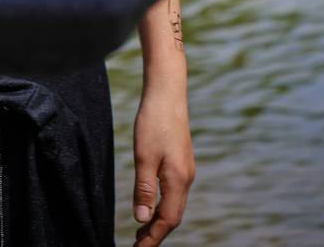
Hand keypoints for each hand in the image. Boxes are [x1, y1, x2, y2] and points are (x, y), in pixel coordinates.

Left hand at [132, 88, 194, 244]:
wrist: (167, 92)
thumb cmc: (154, 121)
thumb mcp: (144, 156)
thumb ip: (143, 189)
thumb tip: (142, 220)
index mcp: (178, 180)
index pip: (167, 221)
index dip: (153, 238)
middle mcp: (186, 178)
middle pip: (173, 216)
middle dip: (156, 234)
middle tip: (137, 246)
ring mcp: (185, 169)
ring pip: (174, 205)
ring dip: (159, 220)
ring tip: (141, 232)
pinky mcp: (181, 161)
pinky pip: (173, 192)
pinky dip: (162, 205)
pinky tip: (151, 205)